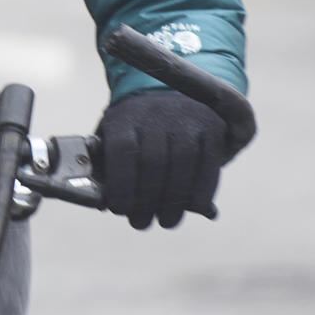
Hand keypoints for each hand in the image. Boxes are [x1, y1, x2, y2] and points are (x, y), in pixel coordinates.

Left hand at [96, 90, 227, 229]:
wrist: (171, 91)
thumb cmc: (135, 126)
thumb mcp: (114, 134)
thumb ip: (107, 164)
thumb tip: (102, 203)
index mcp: (125, 116)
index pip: (123, 150)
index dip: (121, 184)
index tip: (119, 209)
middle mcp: (156, 114)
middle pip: (154, 162)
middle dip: (147, 200)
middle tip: (141, 223)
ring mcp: (186, 119)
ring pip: (182, 165)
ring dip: (174, 200)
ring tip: (167, 221)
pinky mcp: (211, 127)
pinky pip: (209, 164)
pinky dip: (202, 189)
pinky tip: (194, 207)